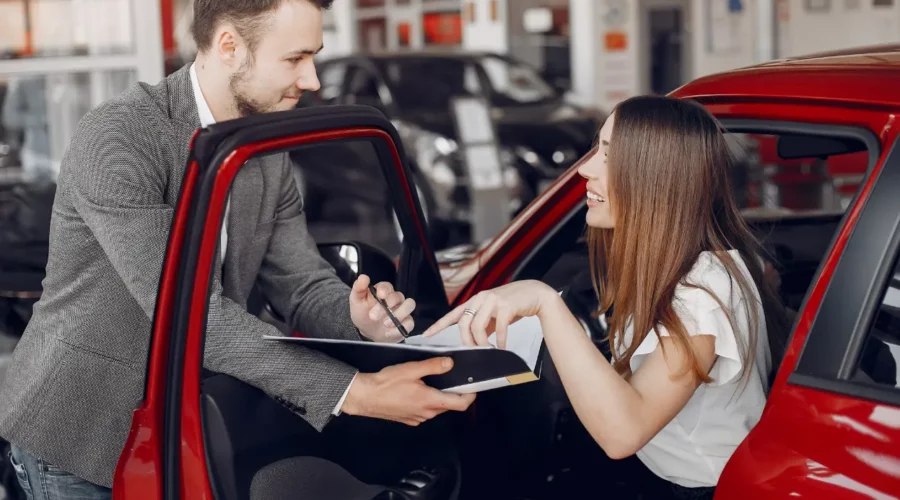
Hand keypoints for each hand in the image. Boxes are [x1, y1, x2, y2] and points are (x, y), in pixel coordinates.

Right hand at [341, 357, 475, 425]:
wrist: (363, 396)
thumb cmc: (385, 383)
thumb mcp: (411, 369)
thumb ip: (433, 366)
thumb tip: (450, 363)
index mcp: (430, 401)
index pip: (460, 404)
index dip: (470, 396)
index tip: (473, 386)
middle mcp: (426, 413)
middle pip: (448, 405)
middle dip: (452, 393)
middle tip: (450, 377)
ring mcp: (417, 418)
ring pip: (436, 408)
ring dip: (437, 397)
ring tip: (429, 381)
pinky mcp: (408, 419)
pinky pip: (424, 411)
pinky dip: (425, 401)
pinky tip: (415, 390)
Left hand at [350, 274, 414, 342]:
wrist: (367, 331)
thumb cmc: (363, 313)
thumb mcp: (356, 300)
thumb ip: (359, 288)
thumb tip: (363, 277)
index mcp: (383, 291)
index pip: (387, 286)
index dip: (384, 290)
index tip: (380, 295)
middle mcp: (395, 298)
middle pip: (398, 296)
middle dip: (386, 306)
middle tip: (373, 316)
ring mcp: (402, 310)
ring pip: (410, 305)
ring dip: (398, 314)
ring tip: (385, 323)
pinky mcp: (406, 322)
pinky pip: (410, 322)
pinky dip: (399, 328)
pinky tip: (388, 332)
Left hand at [422, 280, 556, 348]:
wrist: (535, 293)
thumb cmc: (513, 304)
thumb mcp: (494, 313)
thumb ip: (483, 324)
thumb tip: (475, 342)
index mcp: (475, 300)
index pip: (453, 314)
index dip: (439, 325)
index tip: (427, 335)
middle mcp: (481, 298)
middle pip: (464, 324)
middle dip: (467, 342)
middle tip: (475, 352)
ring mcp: (493, 300)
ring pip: (478, 327)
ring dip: (482, 343)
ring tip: (489, 351)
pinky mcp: (506, 305)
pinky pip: (499, 328)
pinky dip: (500, 341)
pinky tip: (503, 347)